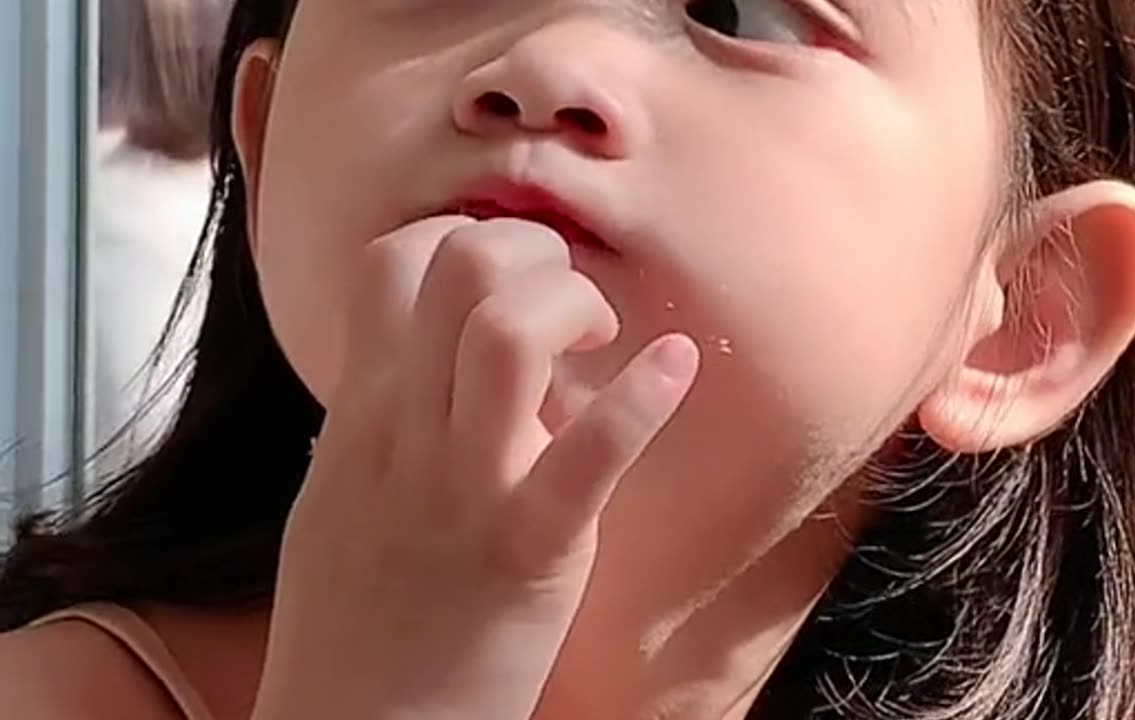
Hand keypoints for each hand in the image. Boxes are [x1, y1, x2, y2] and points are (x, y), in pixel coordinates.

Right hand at [250, 216, 699, 719]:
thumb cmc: (356, 618)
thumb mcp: (337, 500)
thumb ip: (377, 422)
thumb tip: (422, 364)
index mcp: (359, 417)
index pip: (389, 261)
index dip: (460, 237)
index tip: (509, 278)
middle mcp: (402, 435)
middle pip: (460, 268)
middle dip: (534, 252)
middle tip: (570, 303)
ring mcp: (461, 491)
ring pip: (507, 333)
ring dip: (574, 307)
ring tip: (603, 341)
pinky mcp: (526, 552)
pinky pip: (589, 454)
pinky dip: (644, 398)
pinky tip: (677, 366)